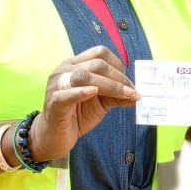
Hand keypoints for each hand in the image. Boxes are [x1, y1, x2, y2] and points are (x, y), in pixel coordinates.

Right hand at [30, 45, 139, 160]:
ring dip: (109, 85)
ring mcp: (57, 85)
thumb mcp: (101, 103)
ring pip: (84, 76)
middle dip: (118, 77)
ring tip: (125, 94)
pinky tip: (94, 92)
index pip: (99, 53)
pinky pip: (66, 94)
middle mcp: (65, 70)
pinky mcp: (53, 102)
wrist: (54, 136)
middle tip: (133, 91)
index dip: (118, 64)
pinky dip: (81, 91)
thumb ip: (116, 97)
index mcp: (75, 65)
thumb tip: (136, 95)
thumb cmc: (77, 115)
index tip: (130, 82)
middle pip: (96, 64)